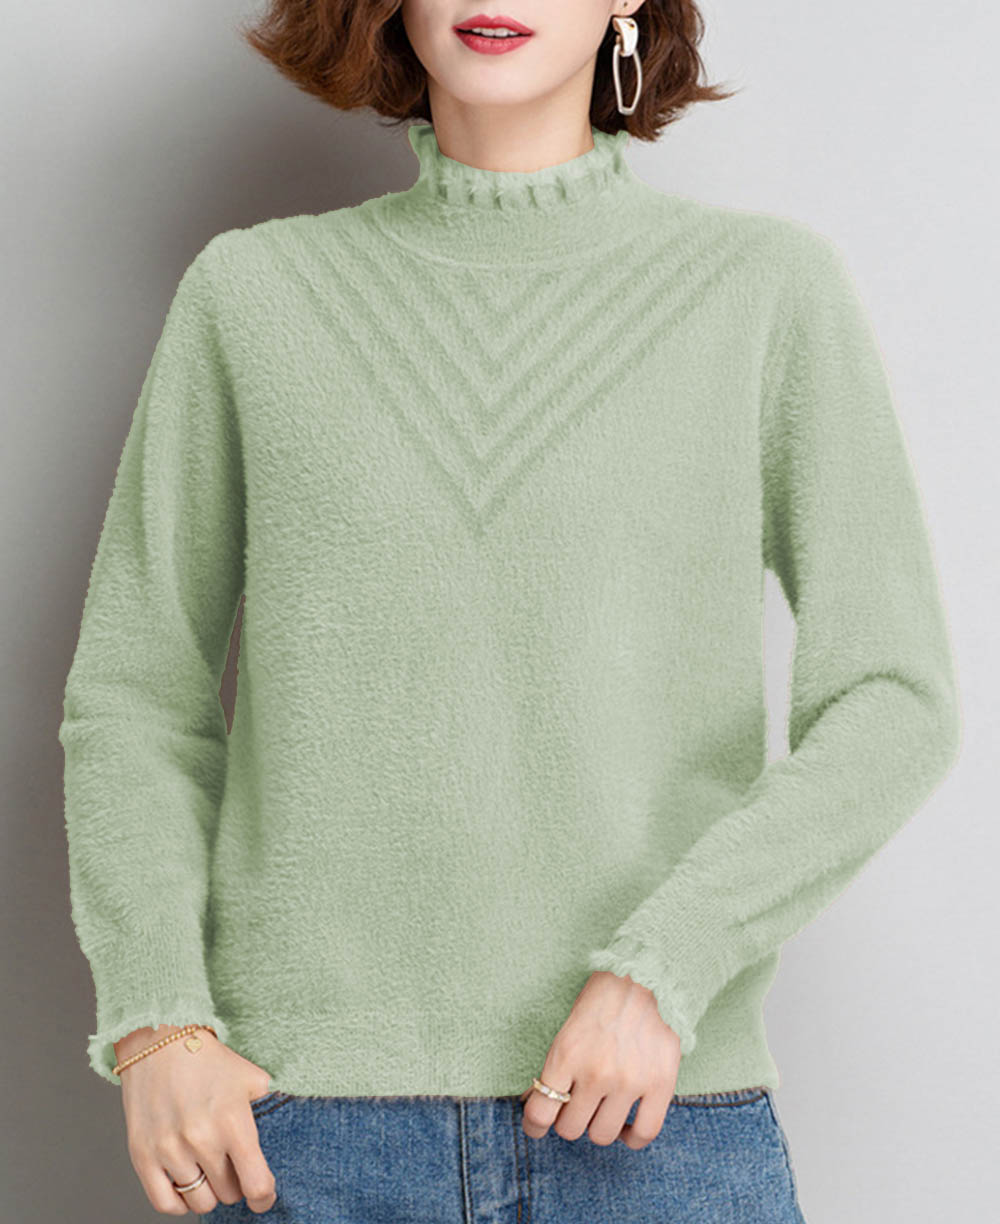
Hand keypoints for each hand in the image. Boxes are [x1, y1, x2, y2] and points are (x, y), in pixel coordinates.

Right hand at [114, 1025, 276, 1214]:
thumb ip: (270, 1108)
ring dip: (209, 1192)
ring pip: (200, 1202)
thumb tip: (286, 1136)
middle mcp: (201, 1140)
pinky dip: (180, 1201)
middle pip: (228, 1194)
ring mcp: (169, 1150)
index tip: (264, 1196)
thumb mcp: (251, 1078)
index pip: (256, 1184)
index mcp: (233, 1122)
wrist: (160, 1042)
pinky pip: (166, 1203)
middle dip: (235, 1184)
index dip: (264, 1197)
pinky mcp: (143, 1156)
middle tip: (232, 1165)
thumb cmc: (210, 1060)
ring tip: (210, 1171)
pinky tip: (187, 1182)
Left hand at [521, 970, 680, 1148]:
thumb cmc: (600, 1000)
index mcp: (566, 1055)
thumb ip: (554, 1068)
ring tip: (601, 1111)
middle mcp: (596, 1073)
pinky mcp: (660, 1084)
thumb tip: (533, 1101)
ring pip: (602, 1135)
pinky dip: (632, 1137)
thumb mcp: (567, 1029)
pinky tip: (627, 1127)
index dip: (534, 1126)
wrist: (642, 975)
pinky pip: (644, 1132)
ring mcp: (629, 1081)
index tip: (536, 1125)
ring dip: (598, 1127)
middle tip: (576, 1105)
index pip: (540, 1113)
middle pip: (570, 1129)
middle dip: (568, 1119)